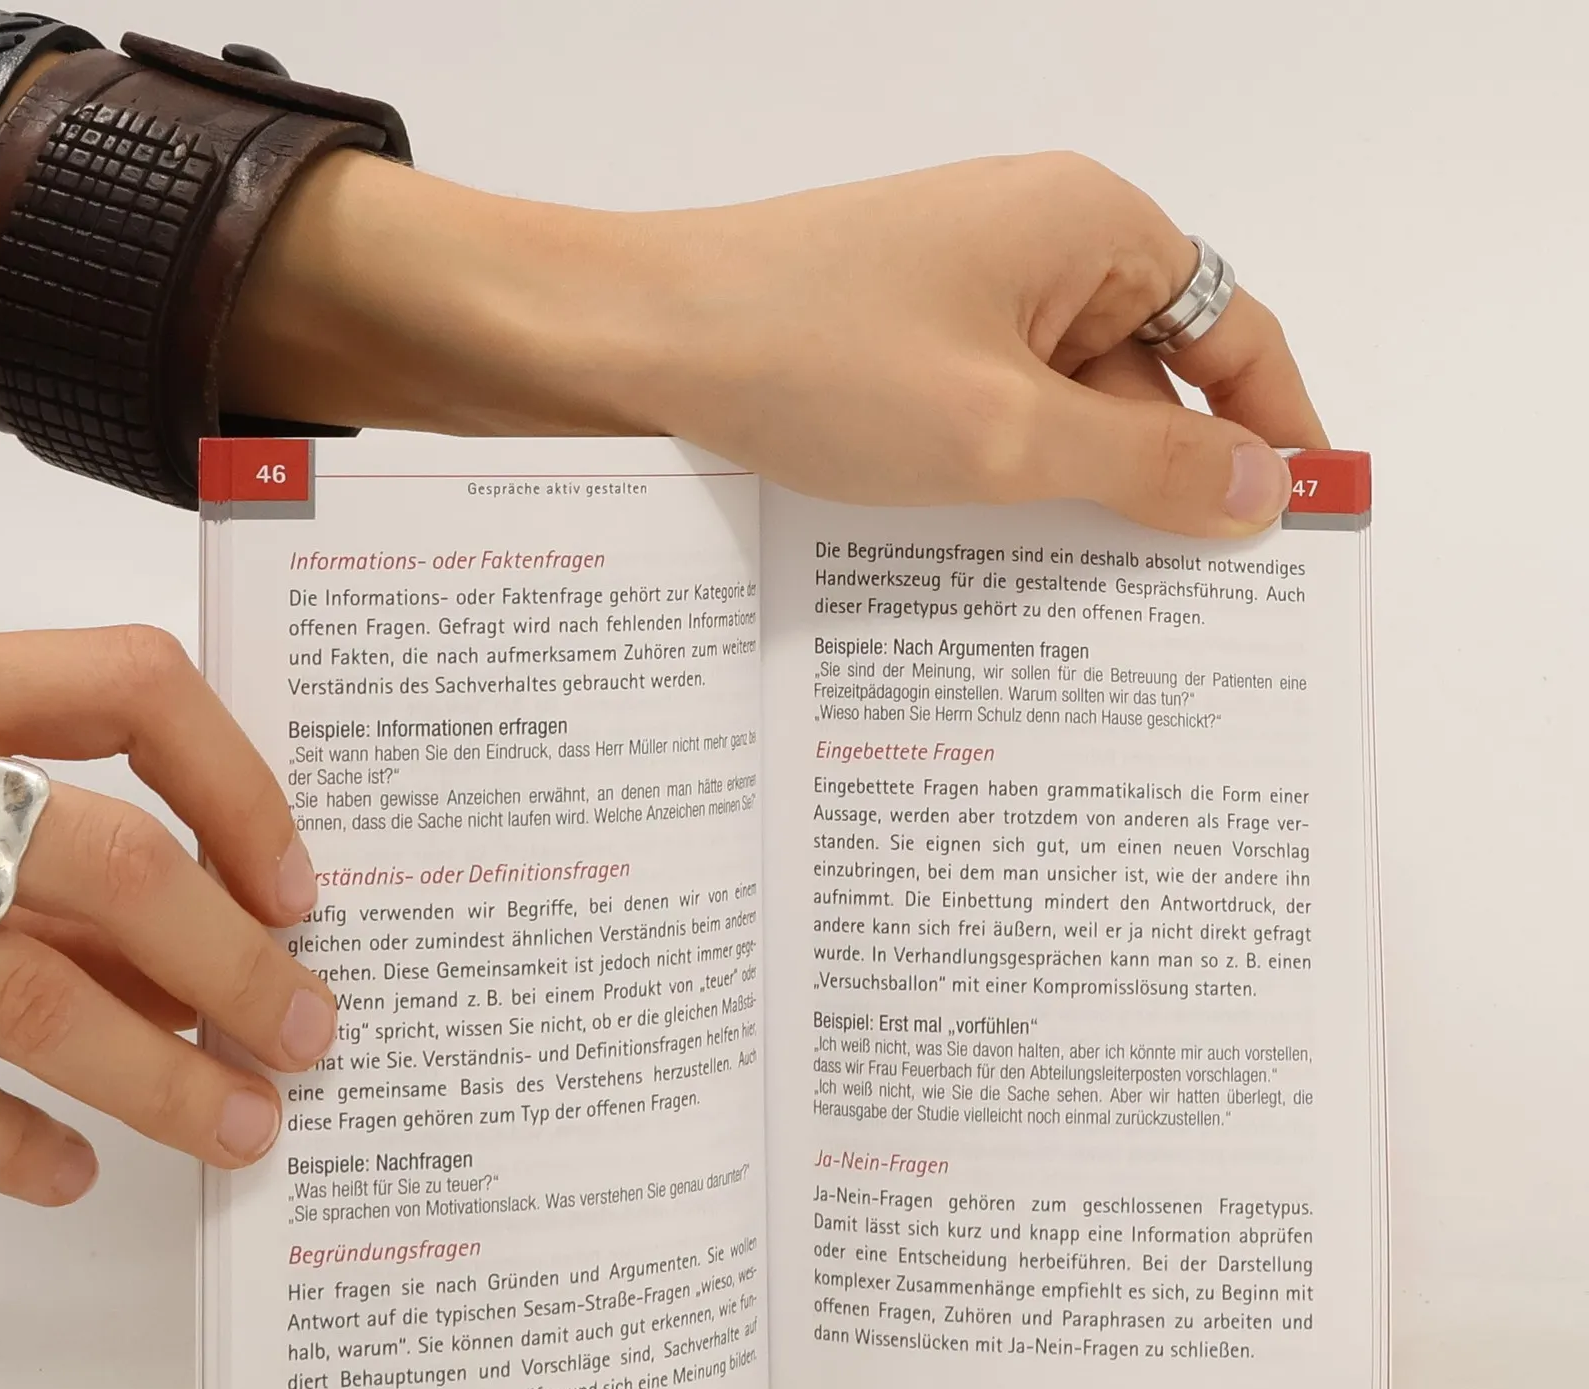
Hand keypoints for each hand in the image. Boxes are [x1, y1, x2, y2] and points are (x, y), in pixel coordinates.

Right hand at [0, 626, 334, 1205]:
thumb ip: (24, 847)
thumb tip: (199, 962)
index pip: (126, 686)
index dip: (241, 788)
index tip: (295, 891)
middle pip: (109, 859)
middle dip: (236, 962)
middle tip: (303, 1035)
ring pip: (28, 993)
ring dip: (159, 1076)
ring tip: (237, 1125)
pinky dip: (9, 1143)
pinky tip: (66, 1170)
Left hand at [228, 149, 1322, 537]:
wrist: (613, 347)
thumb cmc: (801, 355)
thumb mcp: (1003, 436)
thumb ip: (1146, 470)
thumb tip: (1266, 494)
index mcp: (1090, 230)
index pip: (1234, 336)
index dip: (1273, 436)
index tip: (1294, 540)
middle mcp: (1029, 257)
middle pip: (1144, 393)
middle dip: (1160, 501)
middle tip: (1183, 632)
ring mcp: (948, 310)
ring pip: (1049, 429)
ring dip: (1062, 518)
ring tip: (1079, 637)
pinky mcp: (883, 361)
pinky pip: (972, 438)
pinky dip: (988, 507)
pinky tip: (984, 594)